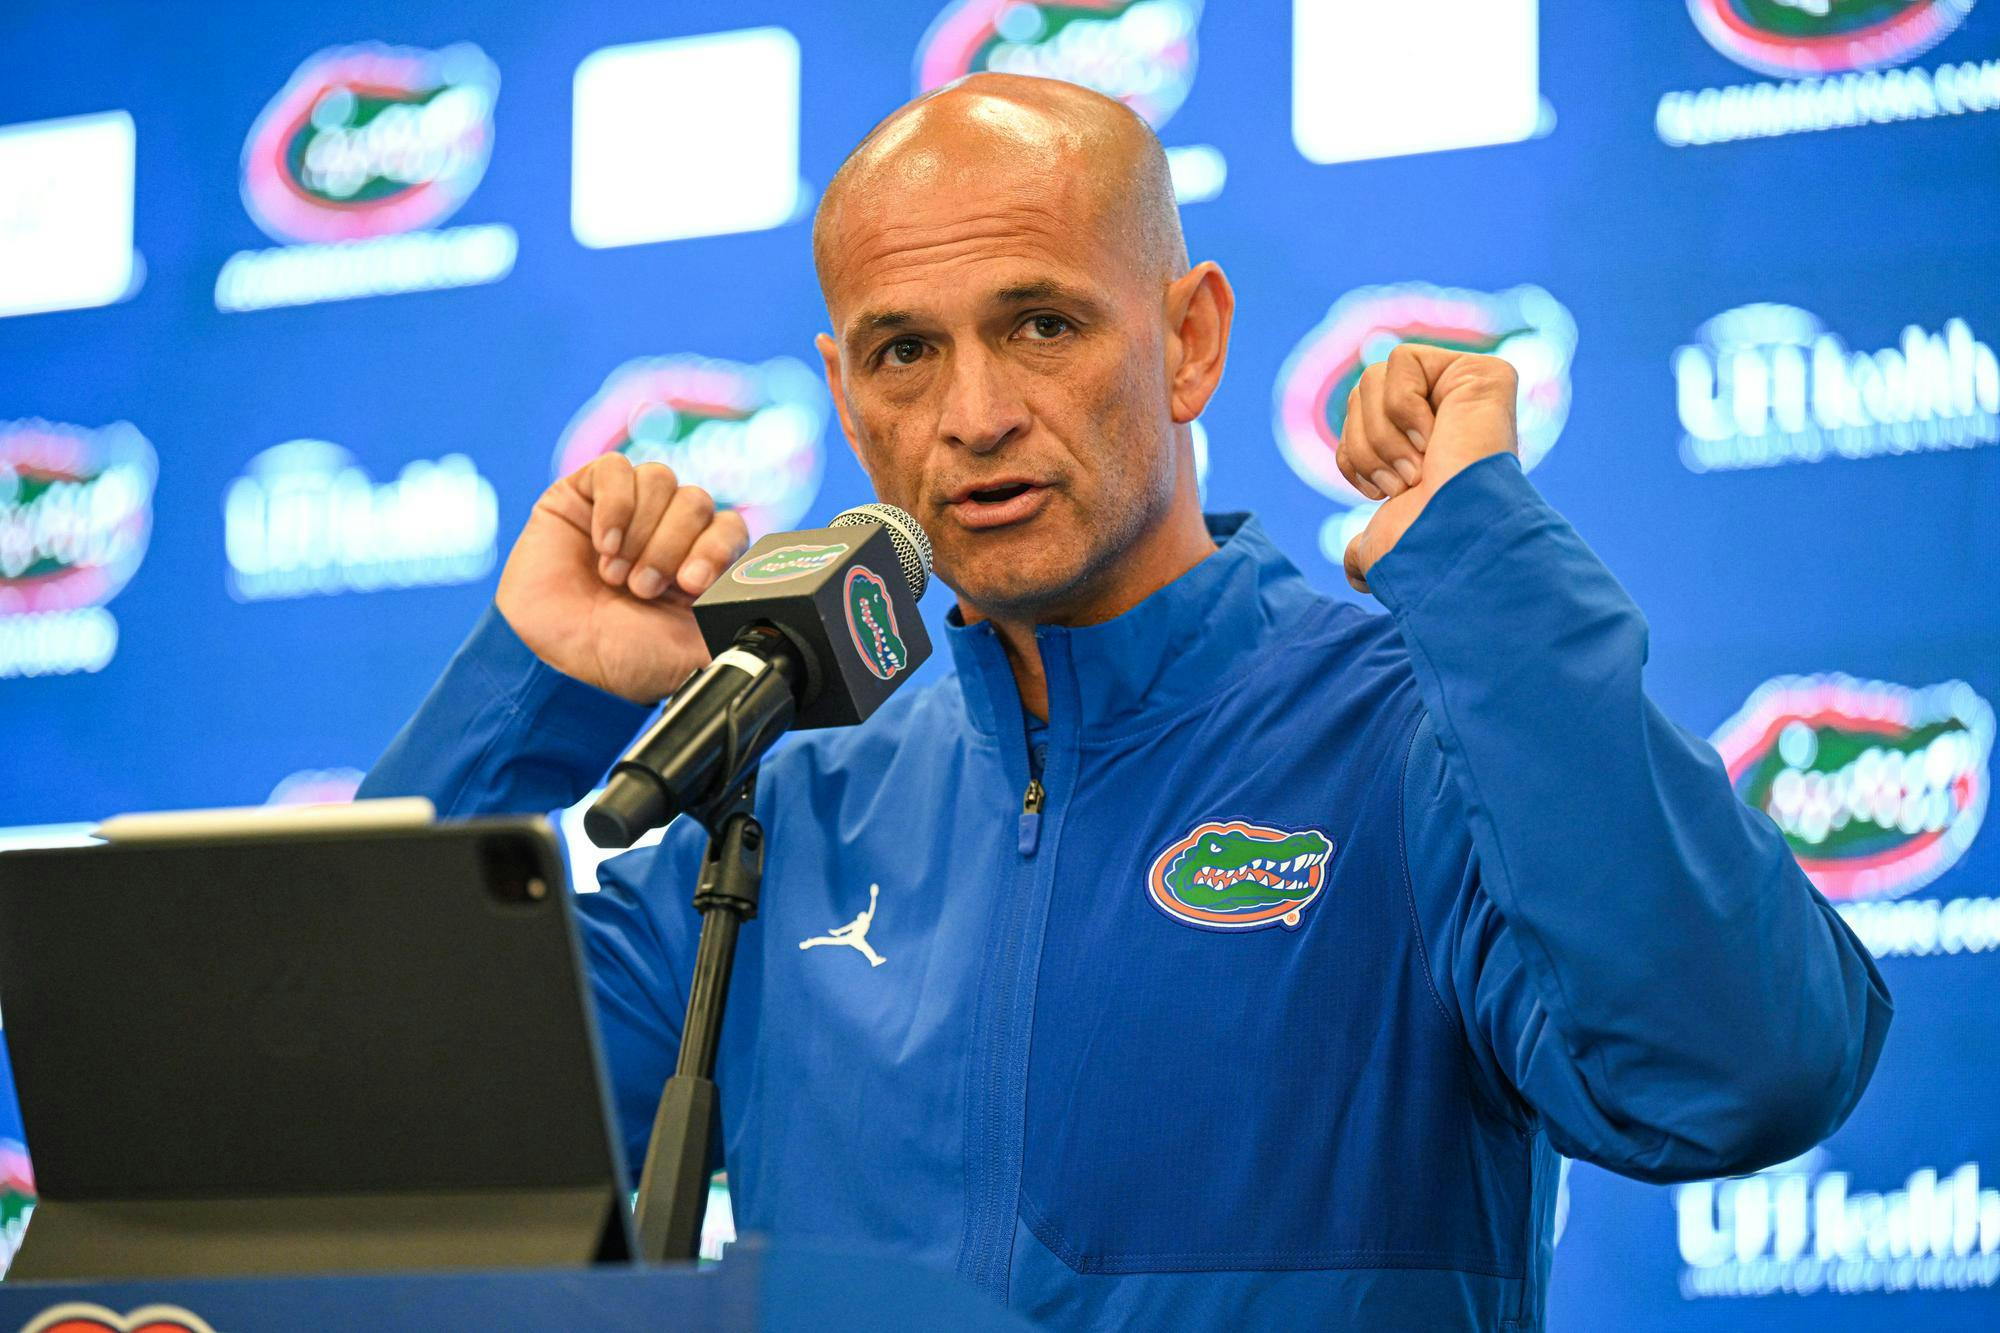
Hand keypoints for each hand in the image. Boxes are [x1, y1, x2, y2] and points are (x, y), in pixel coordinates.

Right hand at [495, 454, 749, 703]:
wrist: (559, 662)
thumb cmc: (623, 659)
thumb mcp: (696, 654)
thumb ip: (736, 632)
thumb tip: (777, 633)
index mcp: (701, 562)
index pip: (730, 527)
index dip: (717, 547)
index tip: (691, 584)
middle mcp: (668, 531)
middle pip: (697, 501)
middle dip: (672, 547)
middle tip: (644, 589)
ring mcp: (627, 509)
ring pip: (661, 480)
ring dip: (642, 531)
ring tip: (617, 574)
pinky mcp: (584, 495)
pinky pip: (614, 469)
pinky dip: (614, 505)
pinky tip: (602, 543)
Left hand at [1337, 343, 1518, 593]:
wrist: (1450, 536)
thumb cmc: (1421, 544)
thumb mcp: (1381, 542)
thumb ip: (1364, 548)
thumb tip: (1356, 573)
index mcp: (1427, 449)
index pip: (1358, 424)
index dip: (1355, 456)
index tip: (1384, 492)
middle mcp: (1449, 417)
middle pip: (1360, 395)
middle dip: (1367, 446)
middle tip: (1403, 483)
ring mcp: (1467, 392)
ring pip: (1373, 378)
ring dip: (1382, 434)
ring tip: (1417, 466)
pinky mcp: (1480, 372)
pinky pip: (1402, 361)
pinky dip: (1402, 405)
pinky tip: (1434, 437)